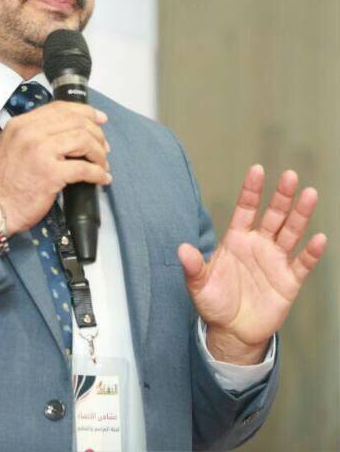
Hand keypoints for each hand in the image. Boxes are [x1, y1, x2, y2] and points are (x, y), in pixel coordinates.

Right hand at [0, 101, 110, 234]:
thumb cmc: (4, 183)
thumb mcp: (13, 146)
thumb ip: (35, 134)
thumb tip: (68, 131)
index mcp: (21, 124)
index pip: (60, 108)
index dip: (85, 112)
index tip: (99, 119)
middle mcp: (29, 133)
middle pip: (76, 122)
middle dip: (96, 134)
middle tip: (103, 148)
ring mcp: (40, 152)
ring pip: (84, 140)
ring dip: (99, 153)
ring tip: (102, 164)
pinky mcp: (50, 174)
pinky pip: (84, 168)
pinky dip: (98, 173)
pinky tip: (101, 178)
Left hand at [177, 165, 327, 364]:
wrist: (232, 331)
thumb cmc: (214, 302)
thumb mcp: (199, 285)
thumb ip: (193, 266)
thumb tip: (181, 249)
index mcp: (236, 240)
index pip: (245, 209)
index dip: (251, 191)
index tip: (256, 170)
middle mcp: (258, 245)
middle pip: (272, 215)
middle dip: (281, 196)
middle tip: (289, 175)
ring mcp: (275, 261)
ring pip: (291, 233)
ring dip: (300, 215)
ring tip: (310, 194)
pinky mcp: (288, 281)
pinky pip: (302, 264)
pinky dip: (311, 252)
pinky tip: (319, 239)